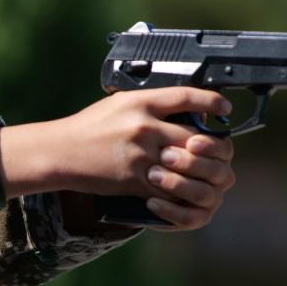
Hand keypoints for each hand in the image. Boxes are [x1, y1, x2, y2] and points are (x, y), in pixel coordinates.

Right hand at [0, 88, 236, 230]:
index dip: (211, 102)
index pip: (187, 97)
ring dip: (199, 169)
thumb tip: (185, 110)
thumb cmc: (90, 127)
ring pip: (186, 164)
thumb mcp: (120, 104)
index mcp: (141, 102)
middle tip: (218, 147)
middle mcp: (144, 126)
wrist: (62, 151)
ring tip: (204, 169)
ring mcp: (141, 154)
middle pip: (195, 135)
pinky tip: (183, 186)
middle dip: (211, 144)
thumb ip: (152, 106)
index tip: (224, 107)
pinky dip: (178, 188)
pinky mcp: (135, 179)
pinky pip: (168, 187)